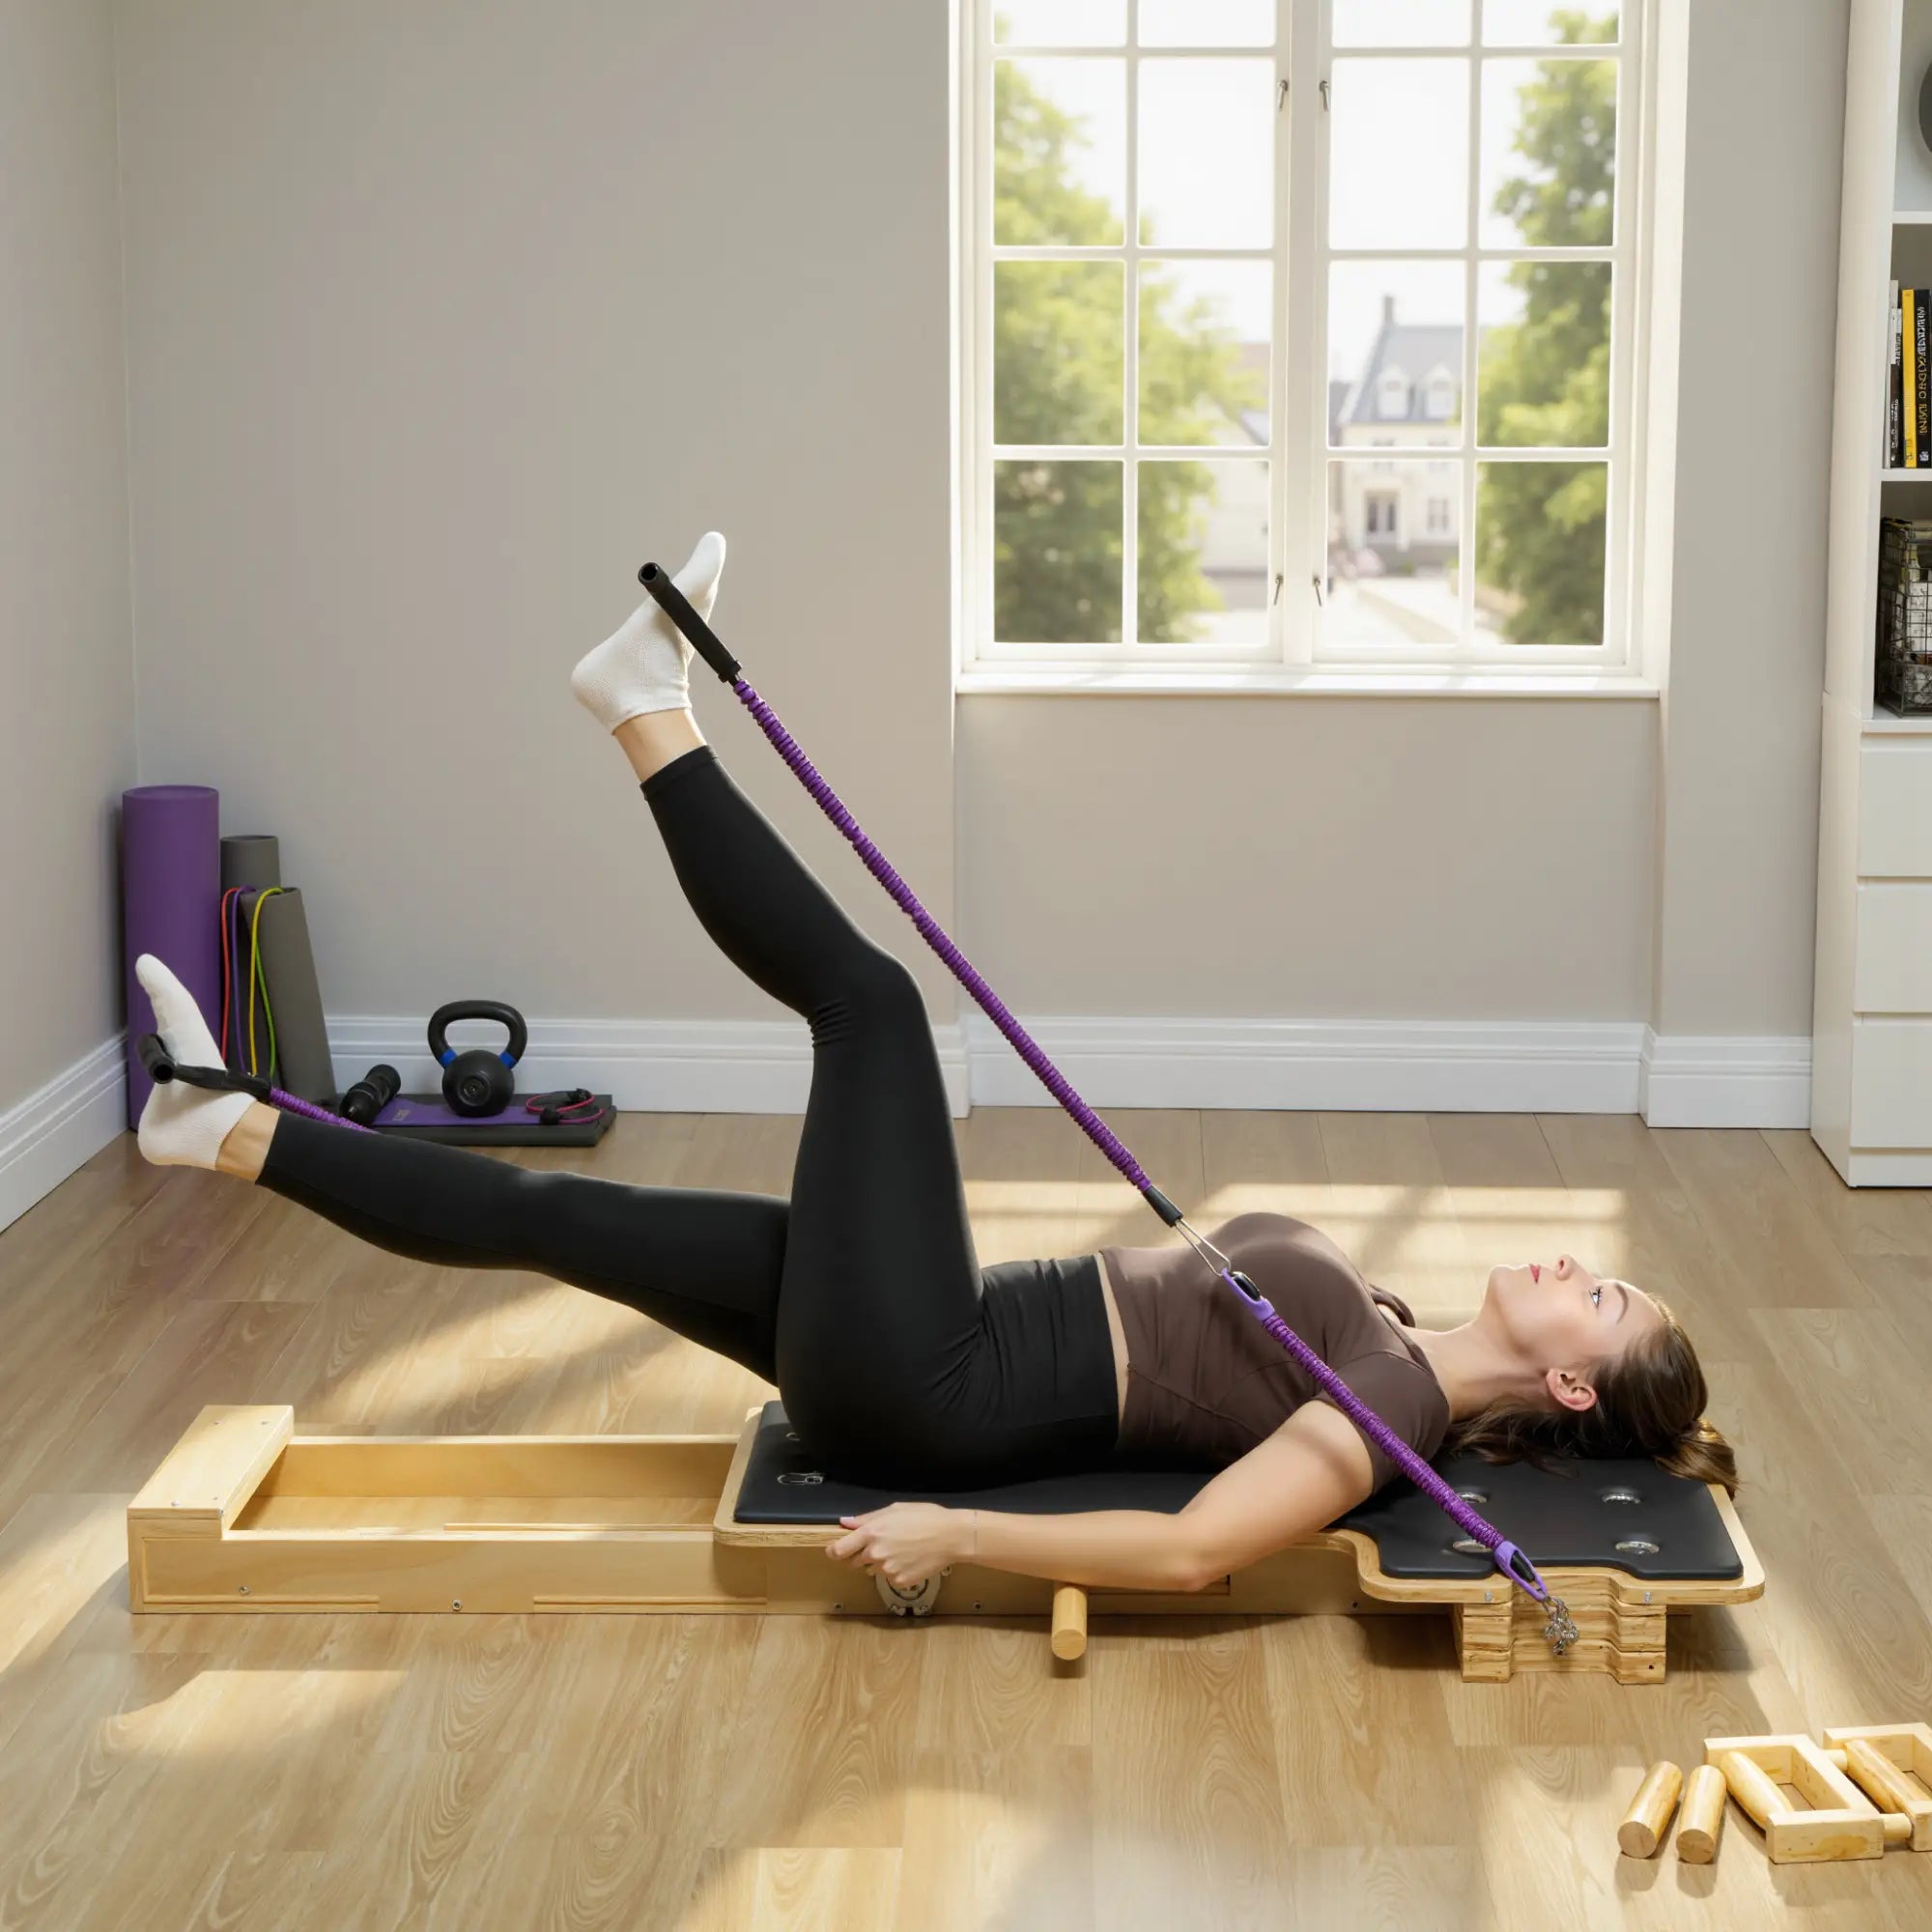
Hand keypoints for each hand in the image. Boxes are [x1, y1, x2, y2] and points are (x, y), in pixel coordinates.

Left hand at [825, 1502, 963, 1591]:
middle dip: (861, 1555)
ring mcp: (887, 1570)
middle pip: (854, 1562)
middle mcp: (875, 1553)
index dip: (834, 1551)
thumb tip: (846, 1523)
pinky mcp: (899, 1581)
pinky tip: (910, 1559)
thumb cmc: (926, 1517)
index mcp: (872, 1532)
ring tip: (901, 1550)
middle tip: (882, 1545)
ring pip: (873, 1570)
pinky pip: (889, 1578)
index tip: (836, 1550)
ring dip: (880, 1562)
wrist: (951, 1537)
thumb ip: (867, 1518)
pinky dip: (896, 1571)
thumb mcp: (895, 1510)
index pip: (839, 1550)